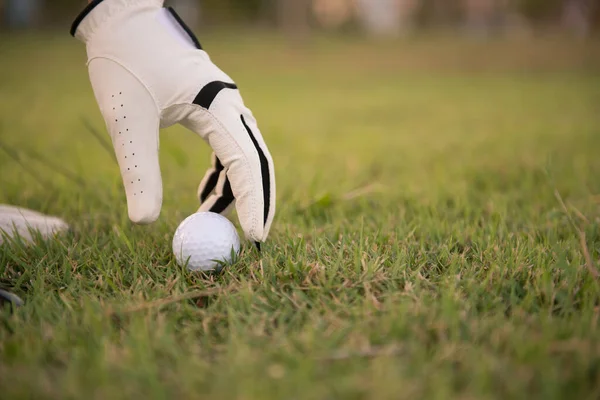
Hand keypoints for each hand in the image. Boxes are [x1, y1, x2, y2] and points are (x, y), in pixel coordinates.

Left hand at [71, 0, 275, 243]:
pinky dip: (222, 177)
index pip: (248, 162)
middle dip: (257, 202)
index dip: (255, 202)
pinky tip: (204, 196)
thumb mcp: (127, 119)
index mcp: (219, 106)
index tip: (254, 239)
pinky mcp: (213, 110)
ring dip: (236, 192)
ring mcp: (226, 107)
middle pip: (258, 162)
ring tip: (210, 221)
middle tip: (252, 241)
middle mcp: (231, 106)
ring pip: (245, 157)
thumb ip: (137, 170)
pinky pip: (229, 149)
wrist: (124, 20)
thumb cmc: (126, 61)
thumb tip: (144, 223)